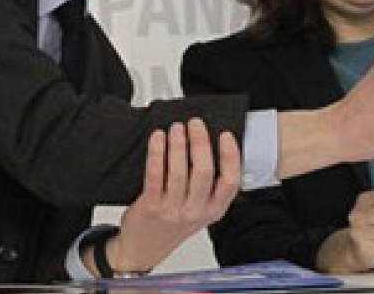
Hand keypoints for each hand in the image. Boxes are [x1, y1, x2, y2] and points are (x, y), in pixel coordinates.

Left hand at [100, 118, 240, 274]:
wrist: (143, 248)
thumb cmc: (171, 225)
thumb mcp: (199, 211)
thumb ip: (207, 187)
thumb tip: (207, 146)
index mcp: (213, 210)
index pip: (230, 182)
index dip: (230, 156)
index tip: (225, 135)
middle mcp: (195, 211)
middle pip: (204, 172)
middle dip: (200, 142)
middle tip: (195, 123)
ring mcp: (172, 210)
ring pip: (178, 171)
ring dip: (178, 144)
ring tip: (176, 128)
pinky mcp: (151, 206)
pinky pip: (154, 175)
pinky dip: (157, 153)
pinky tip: (157, 139)